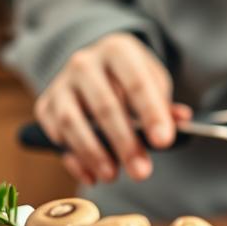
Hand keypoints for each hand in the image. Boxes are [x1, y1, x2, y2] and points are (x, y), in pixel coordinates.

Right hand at [35, 33, 191, 184]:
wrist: (96, 66)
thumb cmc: (130, 78)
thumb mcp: (153, 81)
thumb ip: (165, 104)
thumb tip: (181, 122)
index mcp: (117, 50)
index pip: (136, 82)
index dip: (151, 113)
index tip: (164, 142)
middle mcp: (84, 63)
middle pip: (104, 106)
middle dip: (124, 143)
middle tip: (142, 172)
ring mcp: (61, 83)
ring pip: (72, 121)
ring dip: (93, 153)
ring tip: (113, 175)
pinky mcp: (45, 105)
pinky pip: (55, 135)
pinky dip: (73, 159)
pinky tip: (91, 175)